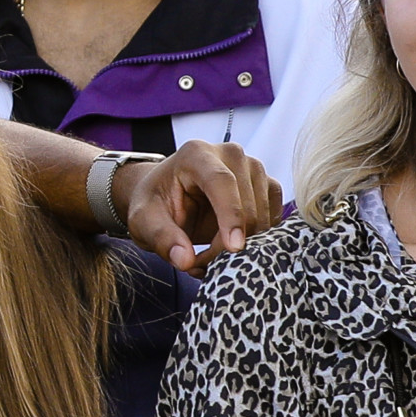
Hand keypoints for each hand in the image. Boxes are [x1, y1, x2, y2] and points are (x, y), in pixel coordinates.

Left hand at [115, 139, 280, 273]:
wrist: (167, 195)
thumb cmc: (155, 203)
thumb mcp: (143, 220)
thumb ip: (161, 238)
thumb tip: (185, 261)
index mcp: (196, 154)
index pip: (222, 182)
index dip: (231, 215)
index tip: (233, 247)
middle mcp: (230, 154)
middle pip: (246, 203)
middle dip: (227, 242)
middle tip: (201, 262)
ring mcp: (253, 167)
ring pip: (262, 215)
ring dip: (241, 244)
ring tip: (210, 253)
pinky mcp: (266, 185)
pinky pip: (271, 218)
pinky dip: (255, 239)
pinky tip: (230, 243)